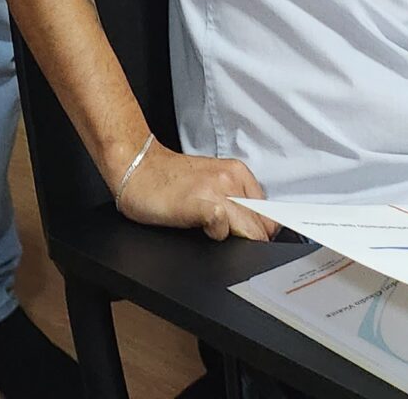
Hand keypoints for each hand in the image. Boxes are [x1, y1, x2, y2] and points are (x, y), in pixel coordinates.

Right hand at [114, 140, 276, 240]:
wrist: (136, 167)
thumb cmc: (169, 181)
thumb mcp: (212, 183)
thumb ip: (235, 200)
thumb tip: (257, 229)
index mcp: (237, 172)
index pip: (270, 214)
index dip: (262, 233)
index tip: (251, 240)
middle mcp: (231, 178)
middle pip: (264, 227)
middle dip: (251, 241)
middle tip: (227, 239)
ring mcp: (217, 190)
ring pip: (252, 230)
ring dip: (237, 240)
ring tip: (212, 233)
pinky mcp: (200, 203)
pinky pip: (223, 227)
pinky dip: (216, 236)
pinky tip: (201, 229)